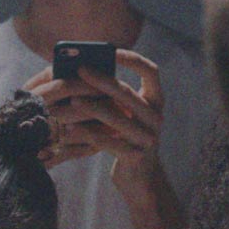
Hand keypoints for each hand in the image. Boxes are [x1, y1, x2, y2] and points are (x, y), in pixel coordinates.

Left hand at [23, 49, 165, 185]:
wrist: (140, 178)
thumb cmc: (126, 139)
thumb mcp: (128, 115)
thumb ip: (116, 96)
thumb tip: (86, 70)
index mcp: (156, 102)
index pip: (151, 71)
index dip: (133, 59)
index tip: (112, 50)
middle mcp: (156, 117)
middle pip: (127, 93)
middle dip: (102, 79)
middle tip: (80, 69)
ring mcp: (148, 138)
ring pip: (117, 118)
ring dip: (92, 107)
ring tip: (71, 100)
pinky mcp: (135, 156)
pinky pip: (109, 142)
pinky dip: (89, 134)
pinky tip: (71, 129)